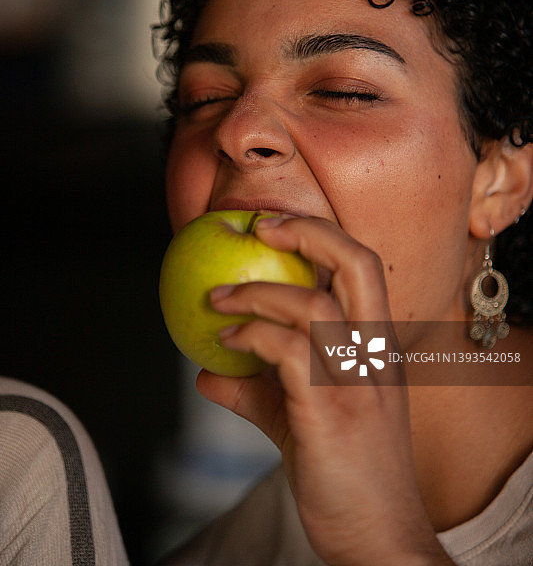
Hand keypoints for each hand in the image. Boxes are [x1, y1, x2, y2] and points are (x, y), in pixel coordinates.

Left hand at [197, 216, 453, 565]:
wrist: (379, 538)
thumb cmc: (347, 476)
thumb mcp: (300, 420)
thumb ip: (257, 390)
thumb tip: (208, 371)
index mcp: (380, 347)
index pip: (364, 267)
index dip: (321, 233)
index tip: (274, 226)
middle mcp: (376, 354)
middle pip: (357, 263)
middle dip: (306, 232)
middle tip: (257, 230)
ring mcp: (358, 381)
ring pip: (311, 304)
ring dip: (255, 293)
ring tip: (217, 299)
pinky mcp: (332, 412)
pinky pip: (287, 353)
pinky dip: (250, 336)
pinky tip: (225, 342)